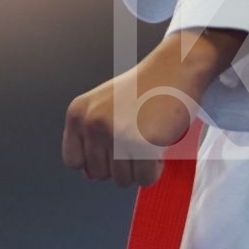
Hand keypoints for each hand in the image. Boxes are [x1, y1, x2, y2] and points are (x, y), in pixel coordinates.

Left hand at [61, 27, 245, 187]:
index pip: (73, 160)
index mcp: (78, 113)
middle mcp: (93, 124)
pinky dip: (154, 170)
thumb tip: (88, 174)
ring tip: (147, 139)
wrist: (175, 68)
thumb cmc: (144, 87)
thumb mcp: (104, 105)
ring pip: (122, 180)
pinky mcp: (143, 145)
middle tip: (136, 138)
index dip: (95, 159)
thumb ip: (91, 136)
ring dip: (138, 166)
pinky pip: (145, 179)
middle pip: (98, 174)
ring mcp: (117, 135)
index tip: (112, 146)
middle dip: (119, 164)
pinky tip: (158, 146)